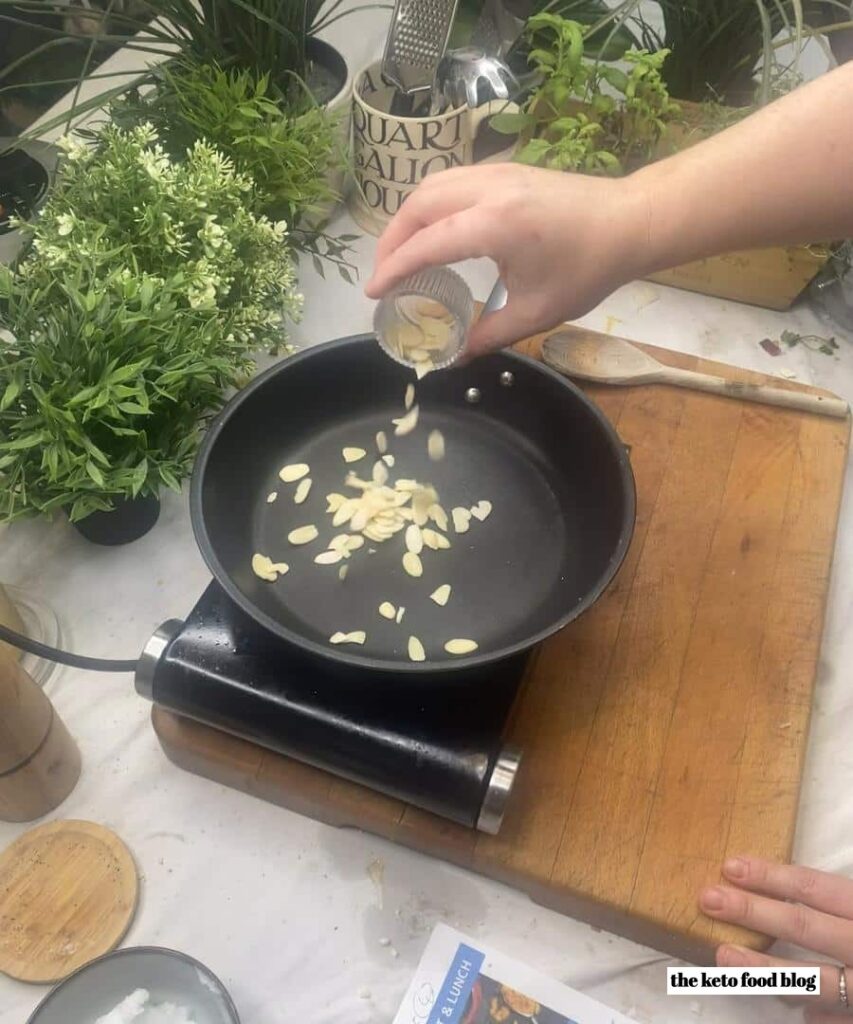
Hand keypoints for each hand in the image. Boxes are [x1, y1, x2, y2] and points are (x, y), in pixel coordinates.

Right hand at [364, 163, 647, 358]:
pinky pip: (451, 181)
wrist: (629, 222)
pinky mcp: (505, 171)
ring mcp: (496, 173)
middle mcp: (489, 190)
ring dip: (408, 219)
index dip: (394, 268)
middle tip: (383, 275)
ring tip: (401, 253)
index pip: (427, 244)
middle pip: (418, 206)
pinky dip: (429, 205)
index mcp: (496, 225)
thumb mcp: (537, 312)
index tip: (373, 292)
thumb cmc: (587, 269)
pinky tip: (432, 231)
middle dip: (391, 240)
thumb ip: (489, 335)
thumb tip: (455, 357)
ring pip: (431, 186)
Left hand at [699, 856, 852, 1020]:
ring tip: (724, 957)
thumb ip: (839, 902)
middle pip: (804, 925)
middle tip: (709, 899)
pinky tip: (800, 1012)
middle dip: (752, 911)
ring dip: (764, 968)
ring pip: (812, 980)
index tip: (730, 867)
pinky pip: (835, 1019)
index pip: (813, 887)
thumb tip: (791, 890)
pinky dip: (815, 1014)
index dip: (770, 876)